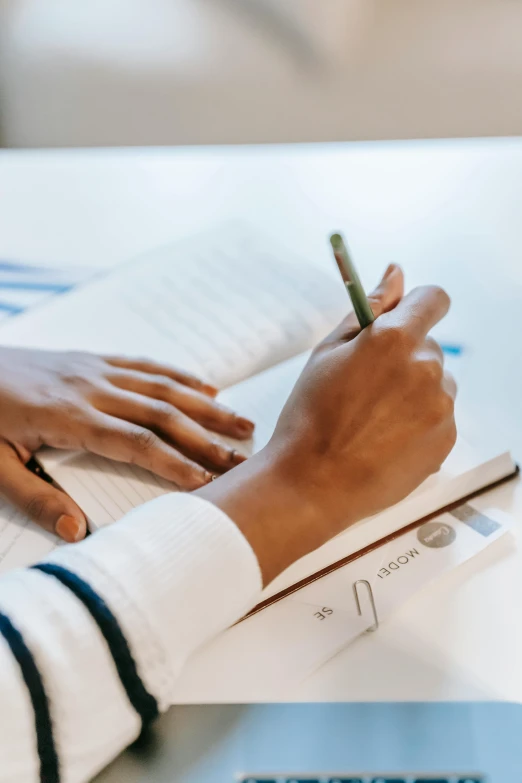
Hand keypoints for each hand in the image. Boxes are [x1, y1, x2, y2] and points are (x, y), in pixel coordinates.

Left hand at [0, 350, 253, 541]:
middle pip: (162, 414)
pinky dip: (179, 375)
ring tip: (242, 421)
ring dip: (206, 404)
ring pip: (162, 386)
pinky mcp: (93, 359)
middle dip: (207, 437)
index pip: (136, 444)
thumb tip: (77, 532)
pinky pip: (145, 364)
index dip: (175, 463)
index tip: (208, 483)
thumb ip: (34, 498)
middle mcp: (91, 388)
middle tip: (243, 456)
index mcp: (68, 417)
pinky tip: (206, 386)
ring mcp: (94, 369)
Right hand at [199, 265, 456, 583]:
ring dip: (413, 392)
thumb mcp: (328, 351)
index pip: (433, 299)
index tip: (403, 320)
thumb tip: (395, 272)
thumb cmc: (311, 415)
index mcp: (396, 338)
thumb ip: (369, 307)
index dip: (416, 306)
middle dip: (404, 358)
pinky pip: (439, 417)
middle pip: (429, 346)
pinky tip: (385, 439)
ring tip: (373, 420)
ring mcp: (441, 406)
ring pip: (435, 383)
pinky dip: (419, 423)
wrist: (313, 483)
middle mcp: (427, 368)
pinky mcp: (447, 439)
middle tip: (366, 388)